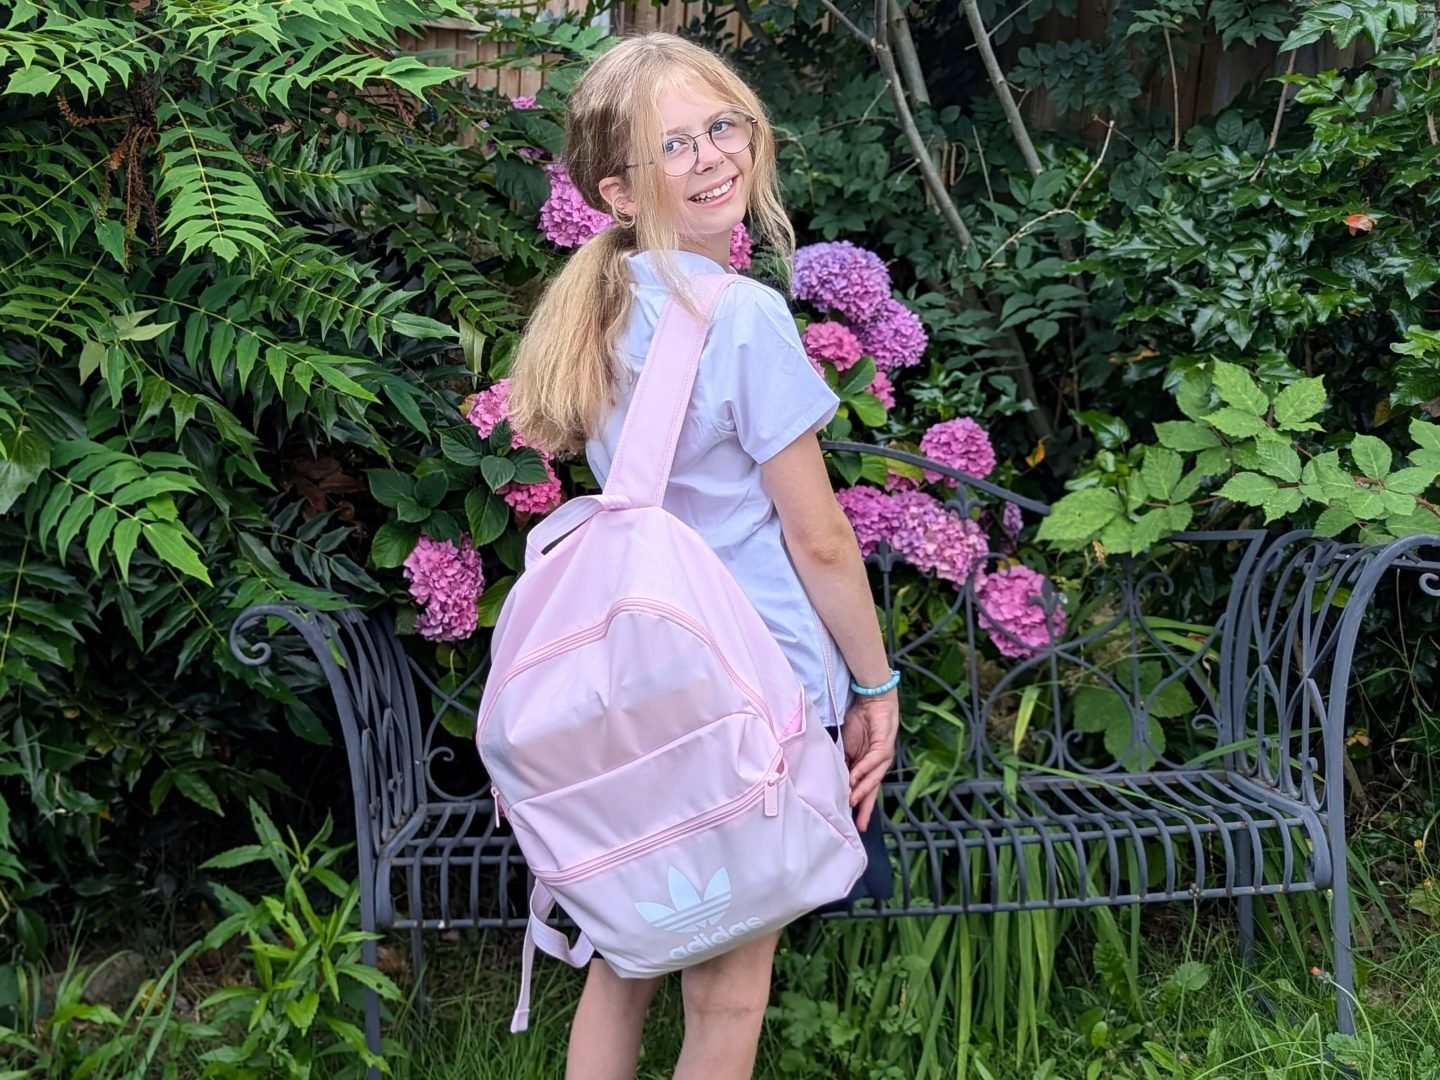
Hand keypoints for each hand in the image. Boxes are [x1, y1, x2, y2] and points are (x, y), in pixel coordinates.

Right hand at [840, 691, 898, 832]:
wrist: (871, 699)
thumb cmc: (860, 721)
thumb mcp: (845, 746)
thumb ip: (842, 762)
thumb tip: (832, 779)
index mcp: (867, 766)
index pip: (863, 790)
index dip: (858, 806)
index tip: (852, 823)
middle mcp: (878, 765)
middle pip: (872, 790)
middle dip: (865, 808)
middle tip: (859, 824)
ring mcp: (883, 756)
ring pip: (874, 778)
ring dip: (863, 790)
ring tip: (852, 801)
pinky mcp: (885, 746)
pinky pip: (874, 761)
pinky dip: (864, 770)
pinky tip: (855, 777)